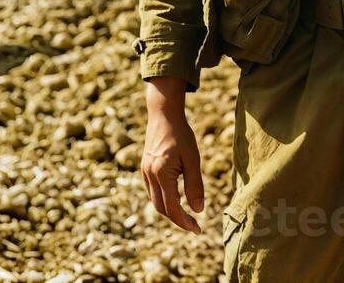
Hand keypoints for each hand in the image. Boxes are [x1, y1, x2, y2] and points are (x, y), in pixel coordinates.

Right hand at [142, 77, 203, 233]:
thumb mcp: (193, 158)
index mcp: (162, 174)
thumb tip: (199, 209)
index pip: (172, 208)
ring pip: (155, 202)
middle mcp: (150, 175)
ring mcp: (145, 172)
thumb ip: (195, 184)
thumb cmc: (181, 134)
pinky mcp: (145, 168)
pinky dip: (163, 201)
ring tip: (186, 216)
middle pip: (162, 208)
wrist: (163, 114)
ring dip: (170, 212)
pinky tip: (175, 200)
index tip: (198, 230)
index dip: (185, 222)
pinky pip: (152, 192)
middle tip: (194, 226)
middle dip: (178, 220)